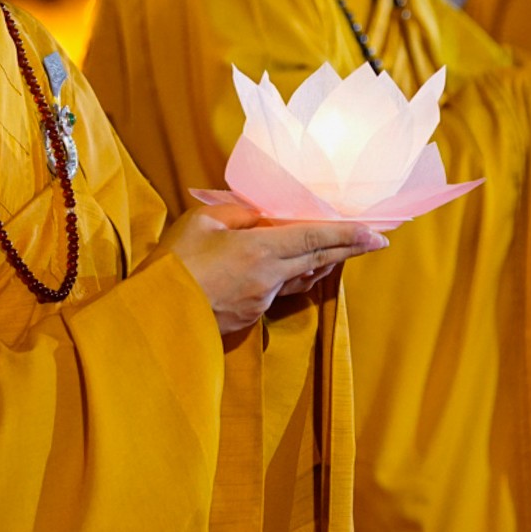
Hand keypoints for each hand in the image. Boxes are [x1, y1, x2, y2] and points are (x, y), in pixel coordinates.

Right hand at [158, 203, 387, 333]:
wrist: (154, 317)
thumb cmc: (174, 263)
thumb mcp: (201, 222)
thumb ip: (237, 213)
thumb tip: (262, 215)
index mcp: (260, 250)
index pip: (315, 238)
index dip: (348, 235)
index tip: (376, 234)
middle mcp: (269, 278)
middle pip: (319, 260)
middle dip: (349, 249)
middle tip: (375, 242)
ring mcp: (261, 301)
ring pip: (299, 277)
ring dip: (320, 263)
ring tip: (336, 251)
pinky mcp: (250, 317)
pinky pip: (277, 291)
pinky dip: (289, 276)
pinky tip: (289, 268)